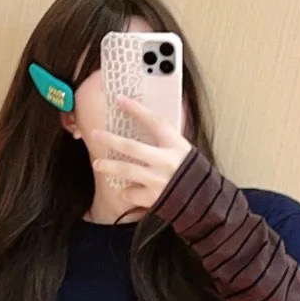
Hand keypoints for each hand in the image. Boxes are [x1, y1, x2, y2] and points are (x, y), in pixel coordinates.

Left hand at [89, 94, 191, 210]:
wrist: (205, 201)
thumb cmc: (193, 174)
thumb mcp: (184, 152)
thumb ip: (167, 142)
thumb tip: (146, 124)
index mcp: (176, 145)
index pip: (154, 122)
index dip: (136, 110)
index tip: (120, 99)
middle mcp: (166, 161)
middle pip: (132, 147)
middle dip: (110, 140)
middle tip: (95, 134)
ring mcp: (159, 180)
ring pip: (127, 170)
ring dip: (109, 167)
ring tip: (97, 164)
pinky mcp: (154, 198)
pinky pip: (132, 192)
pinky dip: (127, 191)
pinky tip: (128, 190)